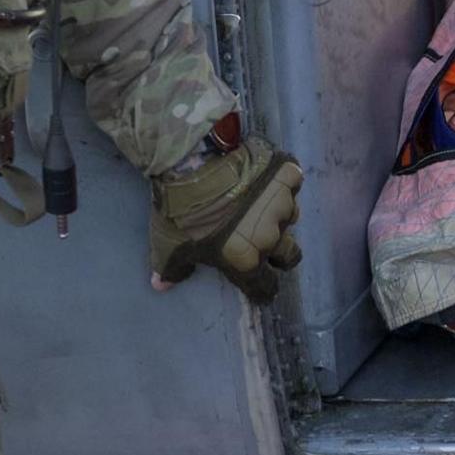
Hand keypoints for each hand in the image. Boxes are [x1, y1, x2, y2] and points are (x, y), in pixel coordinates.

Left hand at [151, 130, 304, 300]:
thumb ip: (171, 269)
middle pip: (289, 256)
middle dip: (280, 255)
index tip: (261, 287)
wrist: (192, 164)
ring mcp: (283, 204)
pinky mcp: (287, 176)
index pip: (265, 287)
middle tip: (263, 242)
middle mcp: (271, 237)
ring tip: (261, 204)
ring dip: (278, 215)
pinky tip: (268, 176)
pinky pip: (293, 183)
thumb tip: (161, 285)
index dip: (263, 289)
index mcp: (246, 260)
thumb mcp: (168, 246)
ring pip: (291, 217)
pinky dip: (284, 181)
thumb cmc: (180, 212)